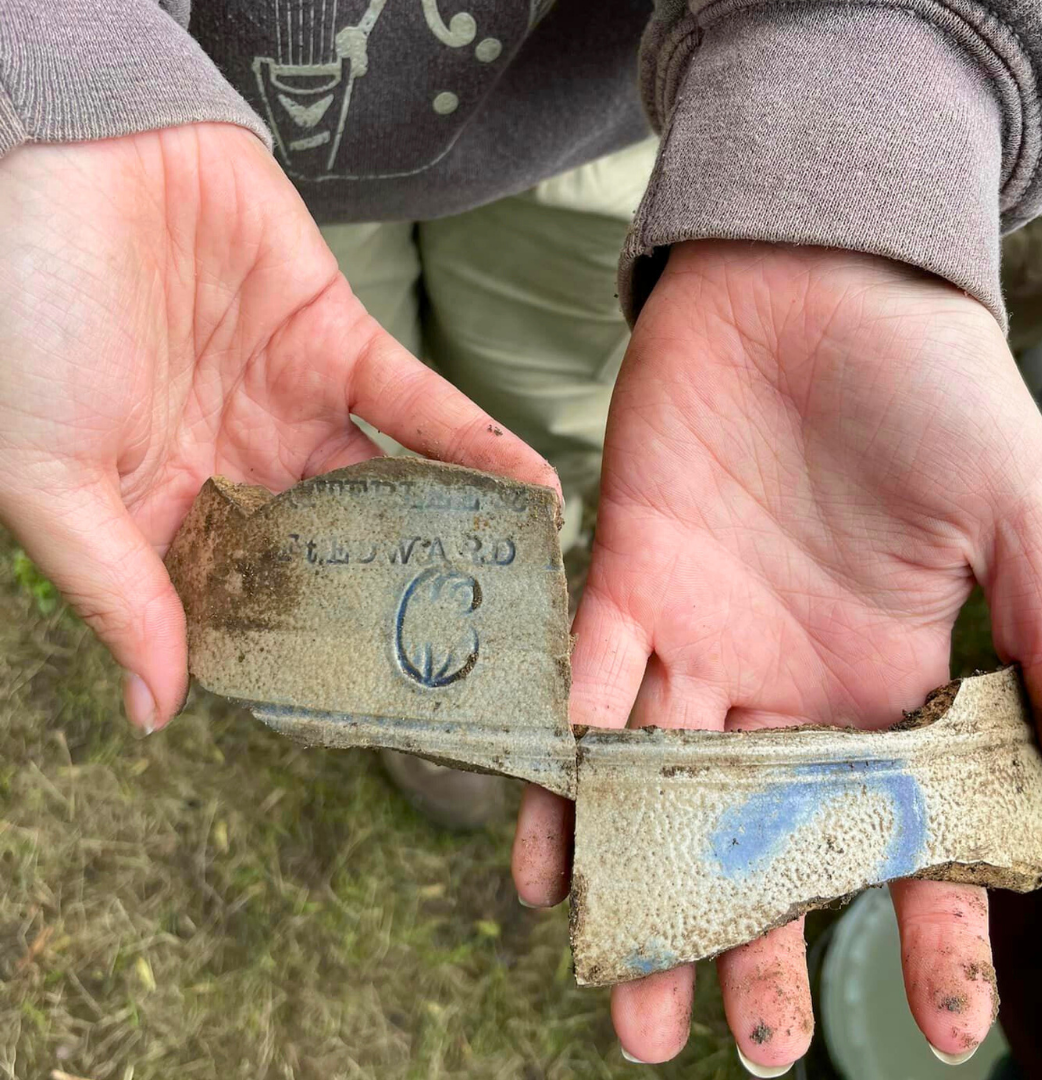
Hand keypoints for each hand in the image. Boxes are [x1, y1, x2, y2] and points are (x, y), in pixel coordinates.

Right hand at [0, 124, 552, 733]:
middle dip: (398, 601)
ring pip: (386, 484)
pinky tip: (524, 487)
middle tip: (472, 656)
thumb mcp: (46, 476)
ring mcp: (291, 405)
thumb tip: (154, 708)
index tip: (376, 704)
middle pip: (333, 555)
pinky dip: (471, 444)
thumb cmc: (21, 316)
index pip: (245, 605)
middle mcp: (235, 468)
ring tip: (513, 583)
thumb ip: (115, 590)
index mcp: (162, 513)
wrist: (65, 150)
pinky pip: (414, 404)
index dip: (305, 654)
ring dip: (448, 529)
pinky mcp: (335, 338)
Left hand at [513, 240, 1041, 1068]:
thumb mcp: (1018, 511)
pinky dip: (562, 767)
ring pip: (656, 783)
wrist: (816, 280)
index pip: (904, 827)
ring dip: (639, 884)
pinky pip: (583, 687)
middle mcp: (782, 675)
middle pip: (760, 831)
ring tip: (622, 993)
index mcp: (885, 673)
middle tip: (734, 1048)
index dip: (925, 926)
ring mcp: (696, 634)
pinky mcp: (623, 576)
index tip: (936, 1031)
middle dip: (748, 936)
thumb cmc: (927, 383)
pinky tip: (549, 856)